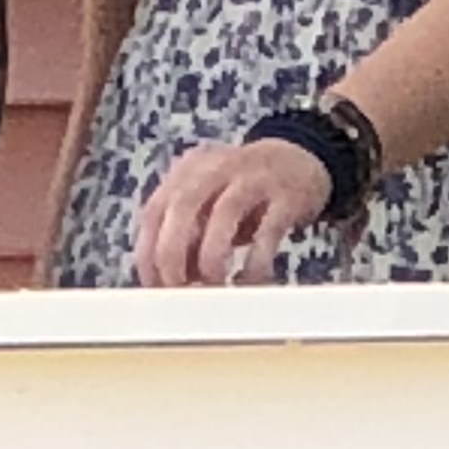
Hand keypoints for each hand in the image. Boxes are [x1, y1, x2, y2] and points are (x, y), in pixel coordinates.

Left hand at [133, 135, 330, 285]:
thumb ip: (189, 233)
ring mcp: (254, 178)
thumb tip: (173, 277)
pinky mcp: (286, 196)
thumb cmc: (245, 192)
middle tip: (179, 288)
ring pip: (224, 212)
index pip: (154, 210)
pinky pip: (268, 230)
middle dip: (173, 253)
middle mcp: (218, 168)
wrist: (300, 160)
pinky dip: (255, 261)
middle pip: (183, 205)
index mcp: (189, 170)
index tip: (155, 286)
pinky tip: (250, 280)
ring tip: (214, 283)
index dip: (148, 252)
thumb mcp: (210, 204)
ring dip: (212, 256)